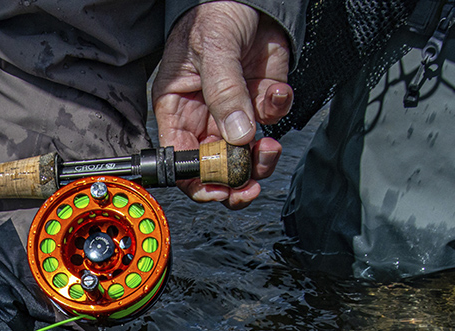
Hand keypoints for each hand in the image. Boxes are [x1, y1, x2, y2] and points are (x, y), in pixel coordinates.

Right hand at [153, 2, 292, 208]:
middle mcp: (203, 117)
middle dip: (235, 178)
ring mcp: (234, 111)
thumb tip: (236, 134)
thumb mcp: (211, 52)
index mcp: (176, 111)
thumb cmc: (212, 16)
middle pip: (215, 166)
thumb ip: (224, 92)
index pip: (181, 159)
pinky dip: (278, 109)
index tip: (219, 189)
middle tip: (250, 182)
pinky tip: (274, 90)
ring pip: (246, 153)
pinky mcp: (259, 99)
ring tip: (268, 146)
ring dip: (261, 157)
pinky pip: (271, 118)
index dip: (198, 181)